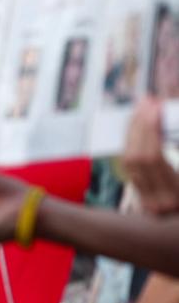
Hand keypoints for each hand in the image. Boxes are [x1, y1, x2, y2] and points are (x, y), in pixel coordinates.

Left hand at [123, 97, 178, 214]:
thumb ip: (175, 143)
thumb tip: (171, 118)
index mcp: (176, 195)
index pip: (153, 158)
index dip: (150, 131)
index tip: (156, 108)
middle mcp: (158, 201)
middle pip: (137, 157)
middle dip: (140, 126)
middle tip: (148, 101)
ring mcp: (148, 201)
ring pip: (129, 160)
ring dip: (134, 131)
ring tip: (144, 108)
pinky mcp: (143, 196)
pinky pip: (130, 164)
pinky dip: (133, 142)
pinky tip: (139, 125)